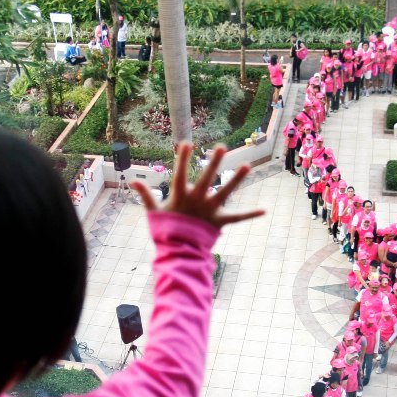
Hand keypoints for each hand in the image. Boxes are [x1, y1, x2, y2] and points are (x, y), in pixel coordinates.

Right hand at [133, 142, 263, 227]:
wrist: (178, 253)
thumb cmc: (165, 230)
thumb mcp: (154, 212)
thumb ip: (146, 195)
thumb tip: (132, 181)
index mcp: (180, 197)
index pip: (180, 174)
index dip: (182, 159)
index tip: (186, 143)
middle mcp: (197, 201)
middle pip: (207, 178)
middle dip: (214, 162)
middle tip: (222, 146)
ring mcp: (210, 211)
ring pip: (226, 192)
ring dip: (237, 179)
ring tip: (248, 165)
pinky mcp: (219, 222)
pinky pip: (236, 218)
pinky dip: (250, 215)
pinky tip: (264, 210)